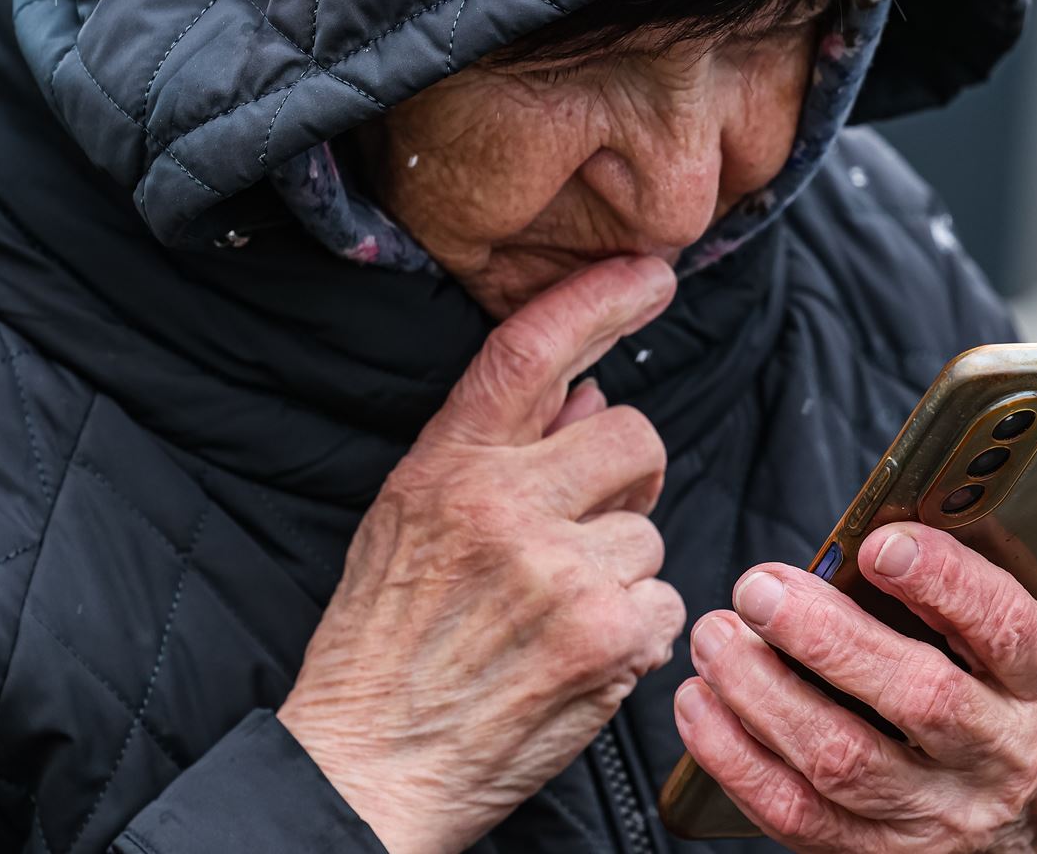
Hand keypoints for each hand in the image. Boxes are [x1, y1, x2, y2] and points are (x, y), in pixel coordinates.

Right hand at [278, 257, 685, 853]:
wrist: (369, 765)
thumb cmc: (384, 642)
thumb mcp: (409, 521)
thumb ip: (495, 448)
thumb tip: (588, 388)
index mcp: (449, 467)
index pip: (532, 351)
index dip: (600, 299)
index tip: (651, 272)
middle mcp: (506, 507)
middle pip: (633, 435)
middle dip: (625, 476)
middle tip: (585, 524)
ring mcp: (563, 572)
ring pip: (651, 529)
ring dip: (621, 568)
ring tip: (553, 614)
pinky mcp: (609, 637)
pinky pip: (667, 601)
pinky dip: (637, 630)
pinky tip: (577, 656)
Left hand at [675, 474, 1036, 853]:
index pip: (1006, 629)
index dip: (945, 585)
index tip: (882, 542)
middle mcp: (1002, 758)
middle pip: (915, 697)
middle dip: (828, 638)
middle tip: (761, 585)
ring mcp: (937, 819)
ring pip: (842, 759)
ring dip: (765, 695)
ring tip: (717, 635)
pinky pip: (797, 818)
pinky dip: (738, 763)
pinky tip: (701, 708)